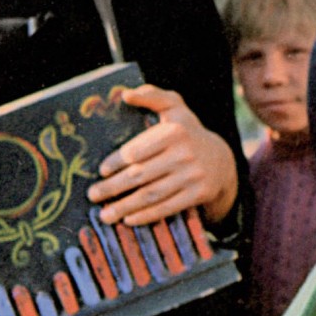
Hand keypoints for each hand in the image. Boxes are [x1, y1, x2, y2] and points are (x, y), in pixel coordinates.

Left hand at [88, 84, 238, 225]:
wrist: (221, 161)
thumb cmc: (187, 132)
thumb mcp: (174, 108)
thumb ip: (152, 96)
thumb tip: (125, 95)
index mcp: (174, 131)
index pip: (137, 151)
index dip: (116, 163)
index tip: (101, 172)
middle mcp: (185, 153)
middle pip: (141, 175)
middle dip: (113, 187)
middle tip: (93, 195)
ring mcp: (193, 176)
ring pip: (152, 194)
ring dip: (125, 206)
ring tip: (105, 215)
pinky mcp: (198, 194)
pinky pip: (168, 207)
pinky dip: (147, 215)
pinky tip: (129, 220)